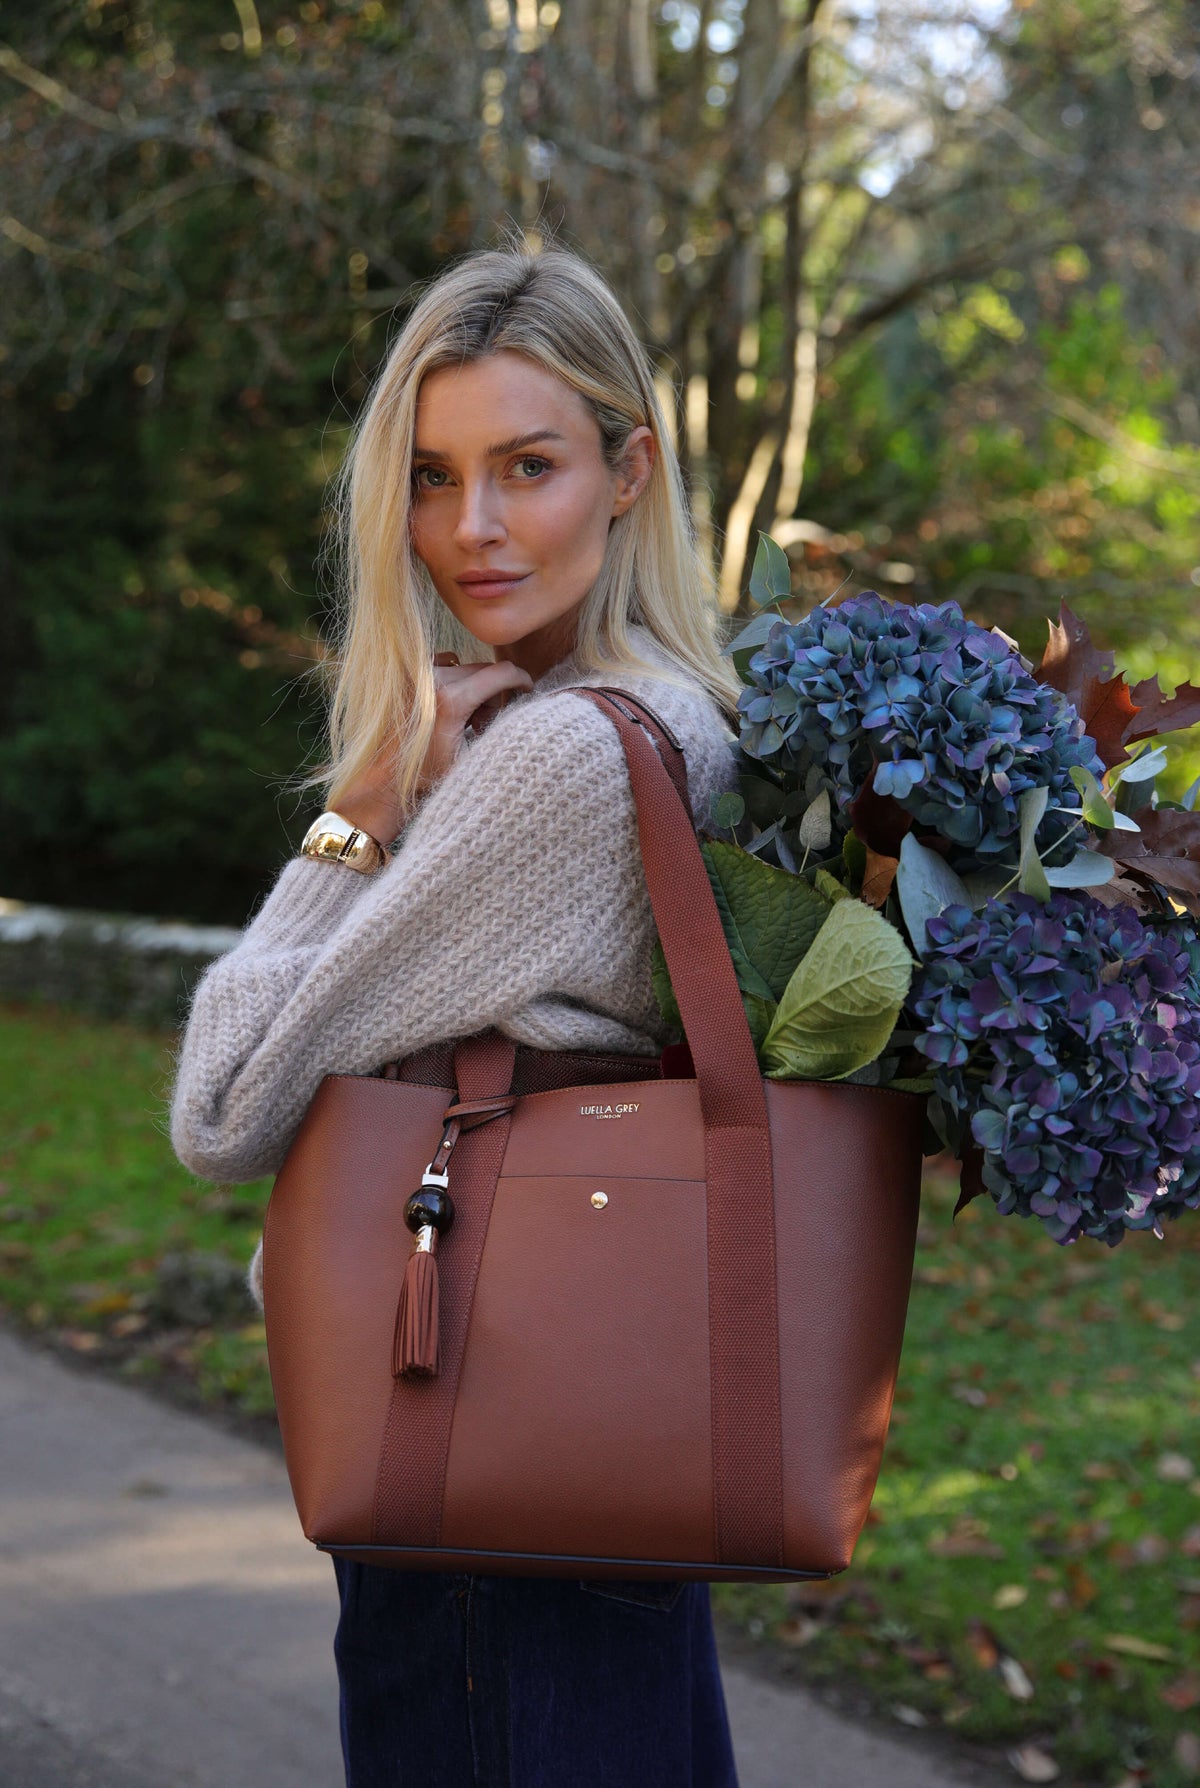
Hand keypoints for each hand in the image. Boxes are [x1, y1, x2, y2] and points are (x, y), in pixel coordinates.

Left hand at [333, 653, 533, 843]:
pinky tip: (448, 704)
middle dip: (494, 693)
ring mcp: (417, 676)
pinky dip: (453, 679)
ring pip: (465, 668)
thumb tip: (523, 710)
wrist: (387, 780)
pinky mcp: (407, 676)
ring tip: (464, 719)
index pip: (500, 673)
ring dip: (473, 687)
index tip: (528, 688)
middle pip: (483, 670)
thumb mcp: (473, 758)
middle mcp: (432, 681)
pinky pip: (444, 663)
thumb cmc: (430, 776)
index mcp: (451, 701)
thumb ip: (499, 730)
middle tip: (485, 724)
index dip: (521, 679)